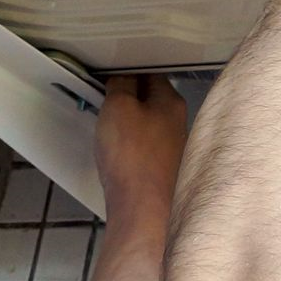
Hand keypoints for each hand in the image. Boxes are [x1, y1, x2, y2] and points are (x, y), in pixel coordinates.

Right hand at [95, 75, 187, 224]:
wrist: (143, 210)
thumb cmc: (131, 154)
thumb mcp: (118, 107)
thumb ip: (120, 84)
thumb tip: (124, 76)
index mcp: (171, 102)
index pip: (150, 73)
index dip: (126, 70)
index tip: (107, 75)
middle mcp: (178, 123)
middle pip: (151, 99)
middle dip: (127, 98)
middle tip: (103, 99)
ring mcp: (173, 149)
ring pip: (147, 124)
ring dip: (128, 122)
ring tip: (106, 125)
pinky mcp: (164, 171)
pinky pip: (144, 147)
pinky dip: (130, 144)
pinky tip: (117, 152)